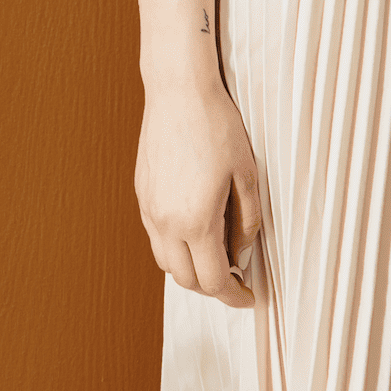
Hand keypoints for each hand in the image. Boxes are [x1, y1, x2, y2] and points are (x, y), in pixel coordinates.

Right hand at [135, 72, 262, 308]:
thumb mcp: (246, 173)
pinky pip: (156, 236)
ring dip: (190, 269)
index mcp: (196, 221)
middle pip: (185, 279)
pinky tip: (195, 229)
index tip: (249, 298)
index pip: (213, 280)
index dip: (233, 296)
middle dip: (211, 287)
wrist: (179, 91)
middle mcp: (166, 223)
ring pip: (166, 261)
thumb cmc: (217, 127)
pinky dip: (175, 246)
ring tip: (216, 255)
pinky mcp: (142, 194)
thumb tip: (242, 253)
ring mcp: (149, 209)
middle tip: (235, 278)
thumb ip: (247, 220)